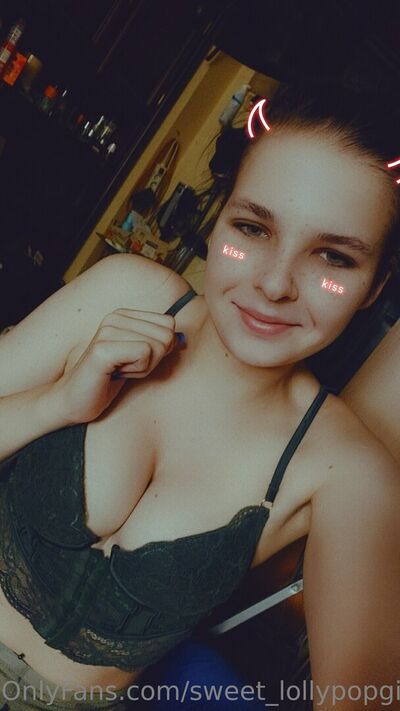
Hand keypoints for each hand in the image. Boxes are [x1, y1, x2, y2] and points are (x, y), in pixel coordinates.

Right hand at [52, 308, 182, 424]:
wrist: (74, 401)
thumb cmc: (107, 381)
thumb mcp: (141, 360)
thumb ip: (160, 345)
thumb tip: (183, 338)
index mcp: (124, 315)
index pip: (168, 323)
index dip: (160, 349)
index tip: (135, 360)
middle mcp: (115, 317)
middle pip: (166, 335)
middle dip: (153, 360)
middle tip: (127, 368)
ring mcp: (107, 331)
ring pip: (157, 345)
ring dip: (144, 368)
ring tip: (119, 371)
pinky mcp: (103, 349)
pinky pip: (145, 354)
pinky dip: (137, 371)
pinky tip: (115, 374)